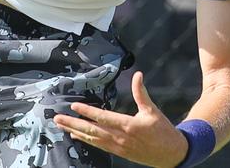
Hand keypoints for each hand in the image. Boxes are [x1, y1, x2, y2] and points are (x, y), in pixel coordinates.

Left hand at [53, 71, 188, 167]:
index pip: (103, 117)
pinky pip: (99, 145)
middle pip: (92, 130)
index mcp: (128, 125)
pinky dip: (86, 140)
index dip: (88, 111)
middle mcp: (120, 138)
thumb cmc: (162, 130)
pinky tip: (76, 136)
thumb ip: (141, 92)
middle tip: (57, 119)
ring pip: (93, 139)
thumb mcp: (152, 110)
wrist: (172, 154)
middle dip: (73, 124)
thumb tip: (138, 74)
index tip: (74, 106)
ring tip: (61, 126)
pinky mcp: (119, 152)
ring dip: (75, 132)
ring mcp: (118, 147)